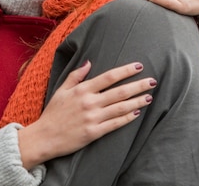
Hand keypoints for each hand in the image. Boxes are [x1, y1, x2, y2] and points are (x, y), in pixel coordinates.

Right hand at [17, 61, 155, 168]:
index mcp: (82, 90)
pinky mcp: (94, 133)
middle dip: (138, 85)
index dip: (126, 71)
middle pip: (120, 91)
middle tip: (153, 81)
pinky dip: (128, 118)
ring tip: (149, 96)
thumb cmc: (53, 113)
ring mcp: (93, 118)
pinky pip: (115, 124)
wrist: (45, 137)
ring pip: (121, 107)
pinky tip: (137, 113)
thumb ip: (76, 75)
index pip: (109, 77)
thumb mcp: (61, 90)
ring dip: (137, 101)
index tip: (139, 66)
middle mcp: (89, 102)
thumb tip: (89, 62)